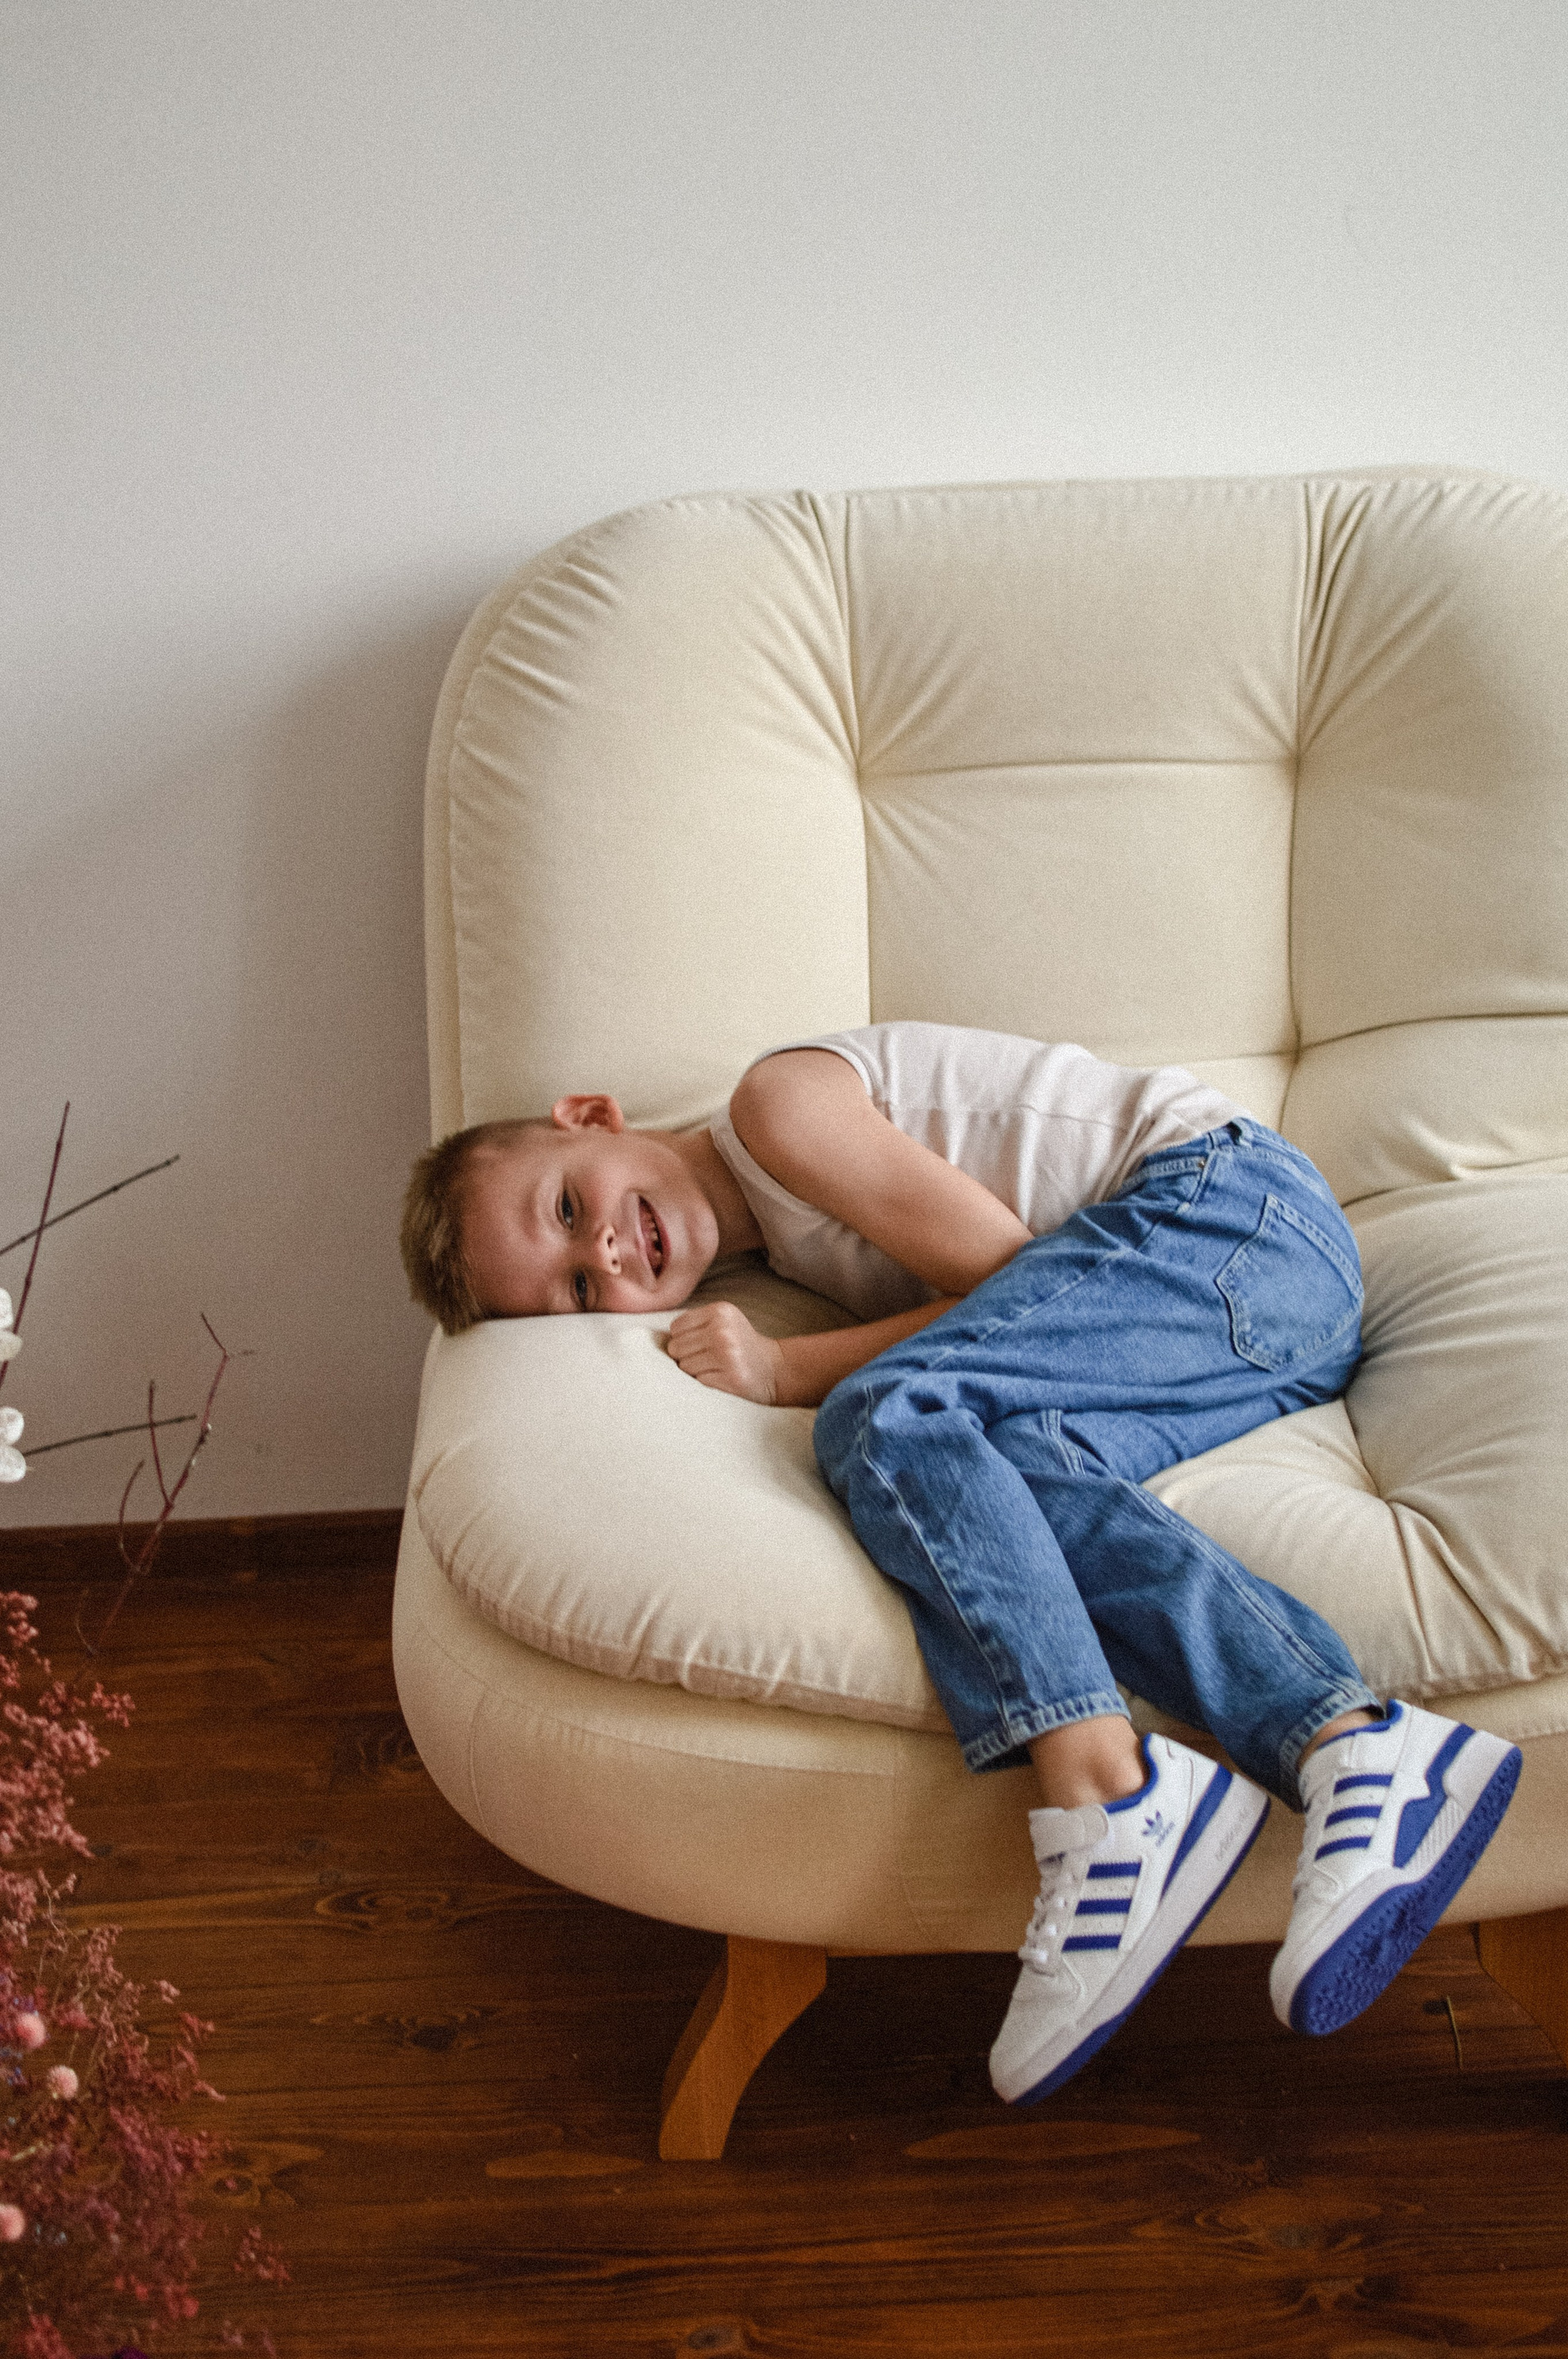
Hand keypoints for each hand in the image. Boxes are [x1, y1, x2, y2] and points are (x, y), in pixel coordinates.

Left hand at [666, 1301, 783, 1403]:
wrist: (775, 1369)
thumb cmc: (740, 1346)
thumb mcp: (723, 1322)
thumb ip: (695, 1324)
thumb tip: (659, 1341)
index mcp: (720, 1311)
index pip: (675, 1328)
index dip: (683, 1340)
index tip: (701, 1345)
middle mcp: (723, 1330)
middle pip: (676, 1348)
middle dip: (687, 1357)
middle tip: (709, 1359)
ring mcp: (727, 1354)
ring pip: (684, 1367)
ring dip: (696, 1371)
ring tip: (716, 1368)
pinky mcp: (730, 1377)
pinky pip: (697, 1382)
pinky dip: (706, 1383)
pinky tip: (722, 1378)